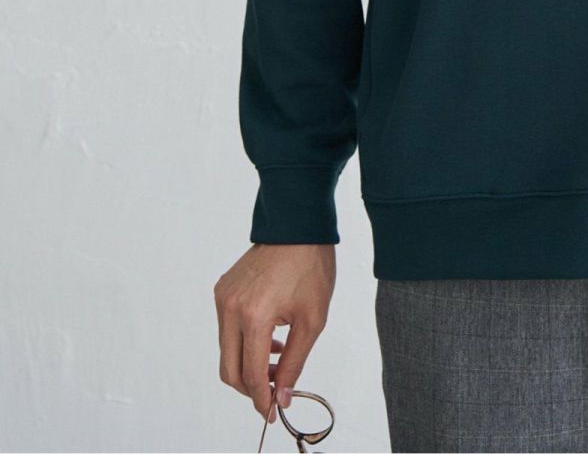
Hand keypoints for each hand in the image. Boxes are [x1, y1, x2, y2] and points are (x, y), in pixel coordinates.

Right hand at [214, 242, 335, 423]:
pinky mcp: (223, 290)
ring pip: (226, 350)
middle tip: (275, 391)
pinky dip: (244, 341)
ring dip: (249, 363)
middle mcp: (230, 308)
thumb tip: (283, 397)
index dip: (262, 399)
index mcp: (254, 316)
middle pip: (229, 369)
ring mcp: (223, 298)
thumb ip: (295, 362)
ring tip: (281, 357)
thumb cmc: (311, 267)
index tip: (273, 413)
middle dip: (251, 387)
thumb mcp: (313, 319)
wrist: (298, 226)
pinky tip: (271, 336)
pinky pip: (227, 329)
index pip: (251, 374)